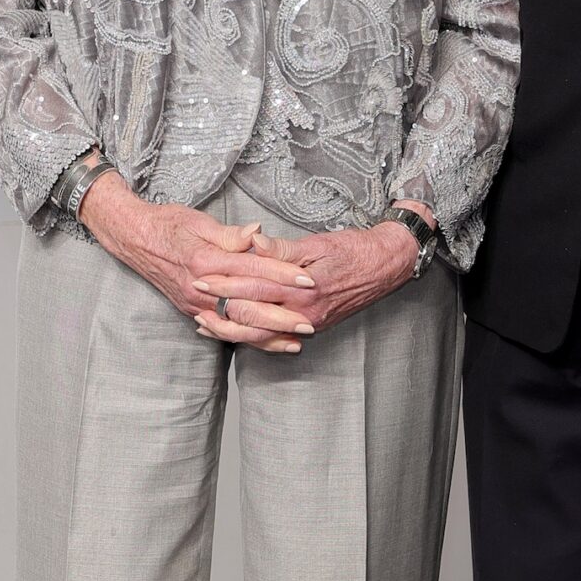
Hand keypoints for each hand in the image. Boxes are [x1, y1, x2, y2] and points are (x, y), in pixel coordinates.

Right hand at [80, 178, 317, 352]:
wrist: (132, 238)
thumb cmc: (167, 224)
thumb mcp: (200, 221)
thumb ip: (231, 234)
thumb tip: (257, 234)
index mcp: (206, 261)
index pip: (253, 271)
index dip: (283, 275)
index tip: (309, 280)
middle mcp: (200, 288)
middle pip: (247, 307)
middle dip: (281, 318)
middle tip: (309, 324)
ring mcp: (194, 303)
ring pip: (235, 326)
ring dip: (266, 336)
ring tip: (293, 343)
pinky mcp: (190, 310)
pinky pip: (221, 329)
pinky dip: (244, 338)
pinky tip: (263, 344)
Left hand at [202, 219, 418, 343]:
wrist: (386, 266)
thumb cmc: (354, 250)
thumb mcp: (317, 243)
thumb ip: (282, 248)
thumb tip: (253, 242)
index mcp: (303, 288)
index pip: (254, 286)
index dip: (225, 282)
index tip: (201, 275)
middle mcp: (304, 312)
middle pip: (251, 314)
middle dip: (220, 306)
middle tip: (194, 298)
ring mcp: (308, 324)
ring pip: (260, 333)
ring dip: (230, 329)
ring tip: (204, 321)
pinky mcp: (311, 327)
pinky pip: (275, 338)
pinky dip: (251, 338)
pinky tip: (233, 334)